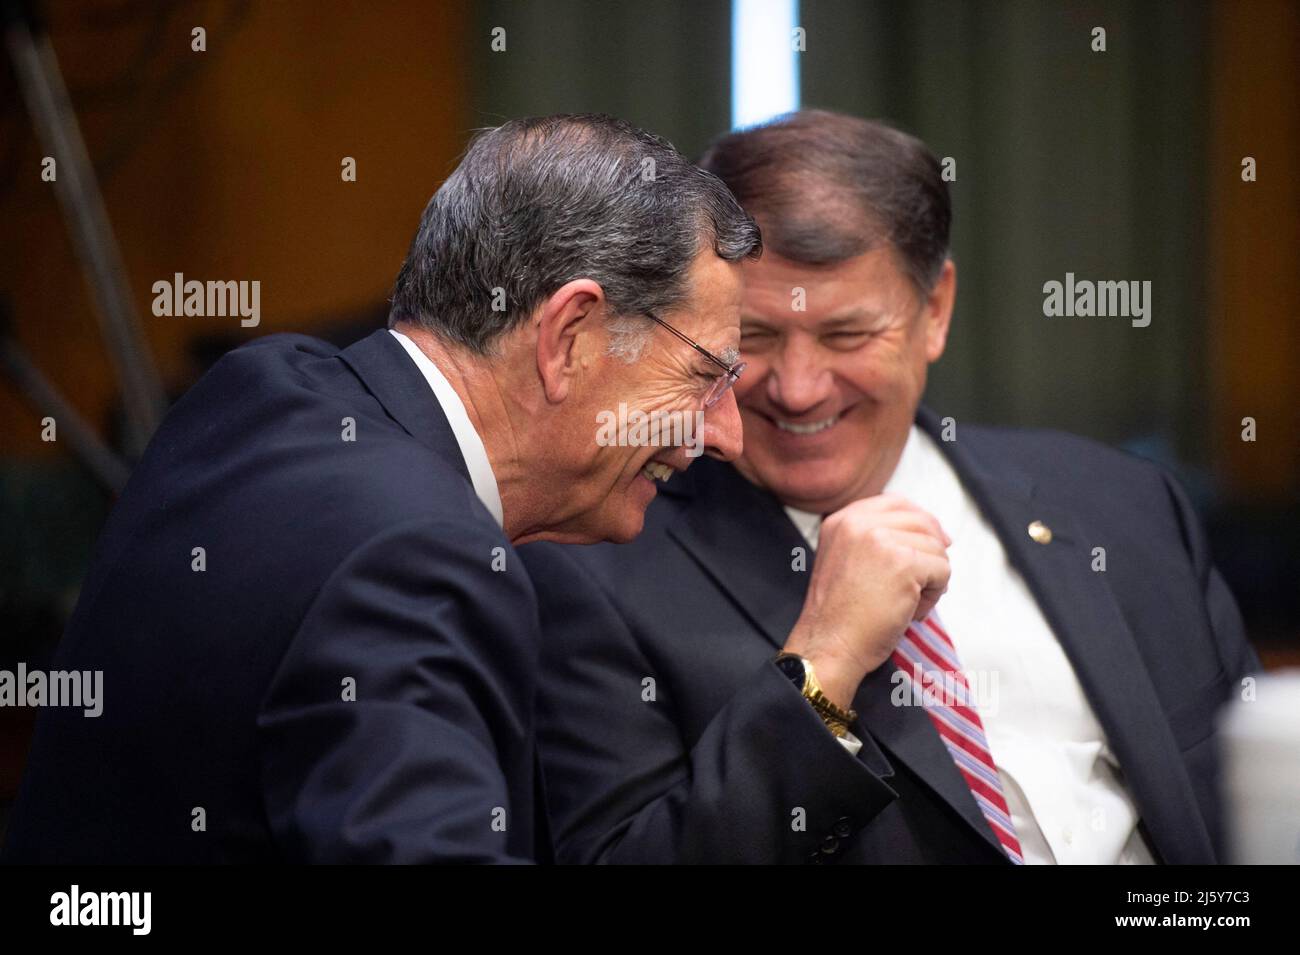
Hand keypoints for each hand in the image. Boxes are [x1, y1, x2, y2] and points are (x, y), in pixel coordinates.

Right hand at [782, 494, 950, 709]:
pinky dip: (934, 594)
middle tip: (922, 584)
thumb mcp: (846, 560)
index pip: (897, 503)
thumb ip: (876, 539)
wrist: (828, 646)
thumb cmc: (840, 616)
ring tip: (909, 603)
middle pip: (922, 522)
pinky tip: (913, 610)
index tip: (933, 543)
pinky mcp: (902, 563)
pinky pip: (942, 570)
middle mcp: (858, 523)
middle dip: (931, 553)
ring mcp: (880, 540)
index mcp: (842, 520)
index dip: (921, 522)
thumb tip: (935, 532)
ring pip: (936, 547)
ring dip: (932, 579)